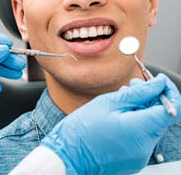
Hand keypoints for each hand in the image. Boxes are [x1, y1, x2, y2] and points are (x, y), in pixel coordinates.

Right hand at [41, 74, 180, 174]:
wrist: (67, 156)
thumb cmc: (83, 129)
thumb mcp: (110, 102)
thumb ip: (139, 92)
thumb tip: (159, 83)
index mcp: (141, 130)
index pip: (174, 109)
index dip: (169, 90)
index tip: (158, 80)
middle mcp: (146, 147)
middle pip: (162, 115)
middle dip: (152, 96)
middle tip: (134, 85)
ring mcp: (140, 155)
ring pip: (151, 123)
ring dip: (142, 107)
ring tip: (122, 98)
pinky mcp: (133, 158)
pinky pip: (142, 134)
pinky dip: (136, 120)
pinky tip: (120, 113)